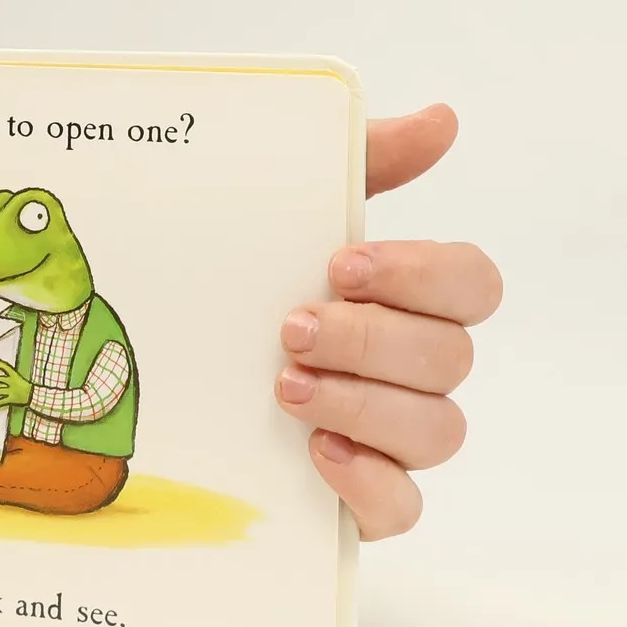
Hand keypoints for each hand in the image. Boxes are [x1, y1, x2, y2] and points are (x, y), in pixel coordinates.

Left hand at [276, 105, 500, 539]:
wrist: (152, 372)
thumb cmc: (243, 286)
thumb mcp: (288, 214)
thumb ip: (365, 162)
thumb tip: (443, 119)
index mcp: (409, 299)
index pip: (475, 284)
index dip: (422, 275)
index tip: (340, 265)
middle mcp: (415, 370)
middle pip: (452, 357)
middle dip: (372, 338)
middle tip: (292, 327)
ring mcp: (394, 439)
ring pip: (438, 430)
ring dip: (363, 401)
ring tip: (285, 387)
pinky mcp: (362, 501)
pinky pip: (404, 507)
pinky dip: (369, 481)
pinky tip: (317, 451)